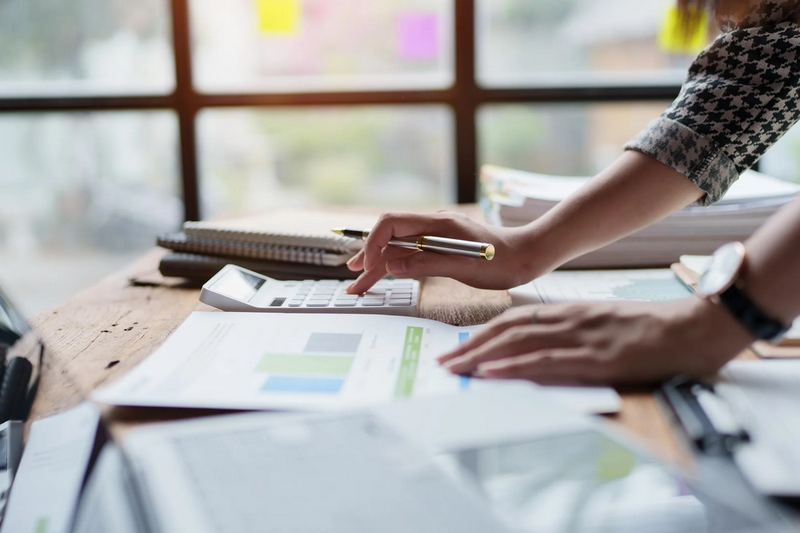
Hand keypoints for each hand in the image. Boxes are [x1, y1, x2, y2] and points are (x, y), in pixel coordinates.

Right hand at [346, 211, 534, 293]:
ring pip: (398, 244)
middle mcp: (433, 223)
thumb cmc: (503, 262)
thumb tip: (390, 264)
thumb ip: (426, 264)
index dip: (373, 244)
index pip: (391, 224)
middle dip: (369, 255)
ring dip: (378, 260)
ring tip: (358, 277)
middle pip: (390, 235)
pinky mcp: (442, 244)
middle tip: (352, 279)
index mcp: (438, 222)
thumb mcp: (465, 266)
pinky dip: (395, 262)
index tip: (366, 267)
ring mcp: (437, 233)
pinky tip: (385, 270)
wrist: (529, 256)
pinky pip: (411, 250)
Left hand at [437, 297, 753, 385]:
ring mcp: (581, 337)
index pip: (514, 320)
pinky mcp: (597, 357)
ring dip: (482, 356)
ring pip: (520, 342)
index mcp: (569, 311)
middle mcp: (568, 319)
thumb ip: (573, 332)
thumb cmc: (654, 329)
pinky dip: (516, 366)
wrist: (696, 326)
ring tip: (455, 369)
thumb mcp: (604, 323)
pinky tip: (493, 373)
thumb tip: (541, 348)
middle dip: (471, 346)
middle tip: (443, 362)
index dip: (482, 334)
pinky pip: (548, 360)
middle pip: (507, 329)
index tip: (459, 347)